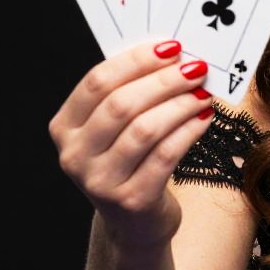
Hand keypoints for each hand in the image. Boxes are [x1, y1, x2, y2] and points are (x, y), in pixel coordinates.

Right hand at [48, 40, 215, 246]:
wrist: (135, 222)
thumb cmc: (130, 162)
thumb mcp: (116, 130)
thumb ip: (130, 94)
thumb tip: (172, 54)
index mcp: (65, 127)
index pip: (97, 83)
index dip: (136, 61)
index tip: (171, 47)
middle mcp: (74, 155)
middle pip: (122, 105)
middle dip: (164, 81)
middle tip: (195, 67)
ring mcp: (100, 182)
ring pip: (145, 130)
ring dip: (181, 105)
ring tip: (204, 92)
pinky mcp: (131, 200)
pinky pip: (165, 156)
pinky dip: (188, 132)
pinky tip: (205, 118)